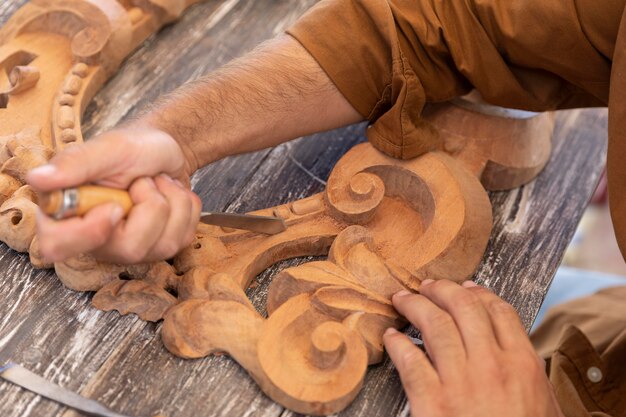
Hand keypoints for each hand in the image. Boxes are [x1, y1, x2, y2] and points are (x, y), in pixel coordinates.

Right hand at [27, 124, 201, 263]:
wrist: (165, 150)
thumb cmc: (132, 147)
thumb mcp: (108, 148)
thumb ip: (75, 163)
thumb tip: (37, 178)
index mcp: (67, 213)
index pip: (57, 246)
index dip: (89, 232)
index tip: (114, 207)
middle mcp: (96, 238)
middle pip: (129, 249)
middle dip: (150, 205)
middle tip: (143, 181)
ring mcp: (129, 247)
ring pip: (164, 244)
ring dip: (172, 201)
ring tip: (157, 183)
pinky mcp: (159, 248)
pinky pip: (183, 238)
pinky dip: (186, 208)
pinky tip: (171, 194)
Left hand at [383, 279, 563, 416]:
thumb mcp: (542, 404)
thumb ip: (525, 371)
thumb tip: (510, 349)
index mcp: (522, 364)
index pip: (499, 312)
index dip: (478, 293)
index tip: (466, 287)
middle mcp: (492, 365)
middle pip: (463, 308)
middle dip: (442, 290)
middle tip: (426, 285)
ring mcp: (460, 382)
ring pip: (434, 325)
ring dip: (415, 306)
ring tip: (402, 300)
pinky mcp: (433, 402)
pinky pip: (410, 361)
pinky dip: (397, 344)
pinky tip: (391, 338)